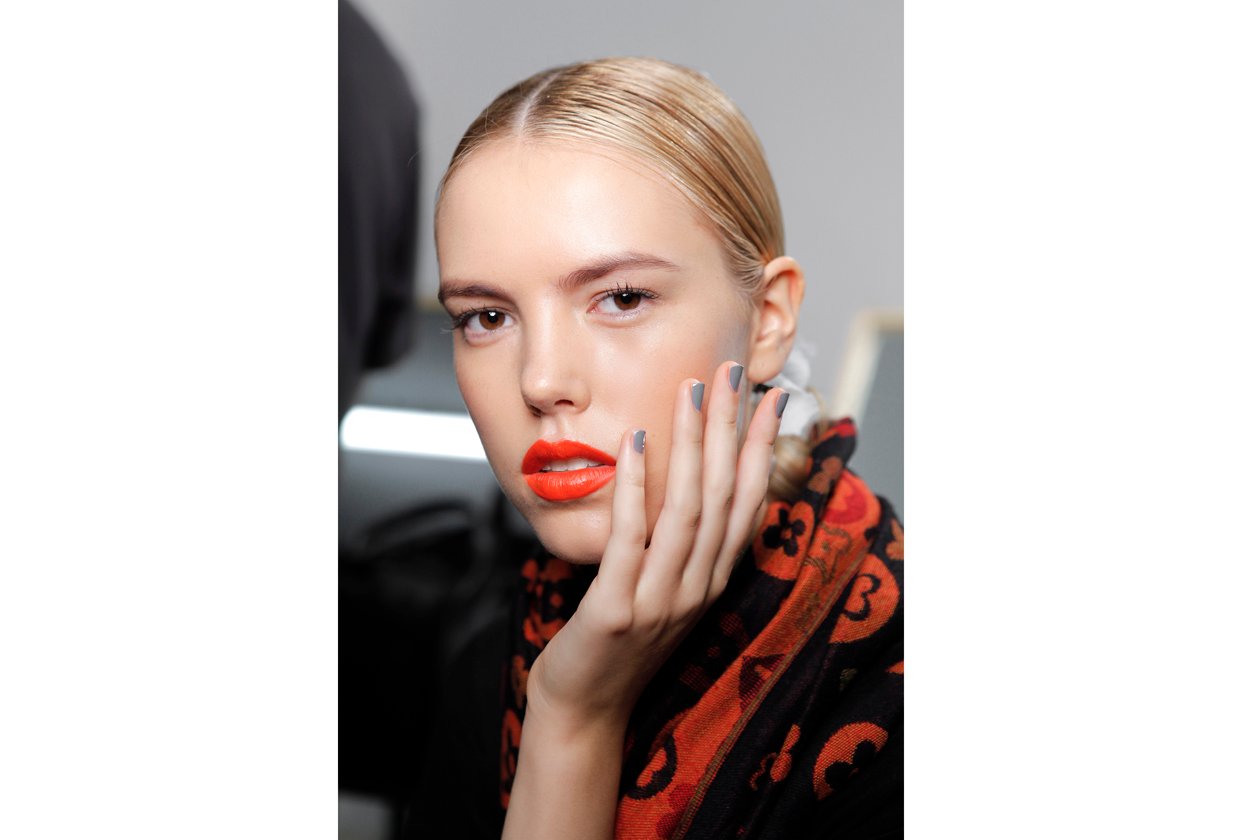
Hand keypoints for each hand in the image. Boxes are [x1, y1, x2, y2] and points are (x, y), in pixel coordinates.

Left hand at [524, 361, 785, 730]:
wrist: (584, 707)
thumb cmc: (618, 641)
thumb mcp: (664, 588)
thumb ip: (681, 543)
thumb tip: (689, 478)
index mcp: (712, 580)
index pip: (748, 503)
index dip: (761, 448)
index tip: (769, 398)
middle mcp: (697, 588)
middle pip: (724, 496)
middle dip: (730, 429)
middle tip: (732, 373)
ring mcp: (660, 601)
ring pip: (687, 510)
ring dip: (690, 445)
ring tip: (690, 391)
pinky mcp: (617, 611)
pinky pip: (630, 537)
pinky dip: (637, 485)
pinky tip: (635, 441)